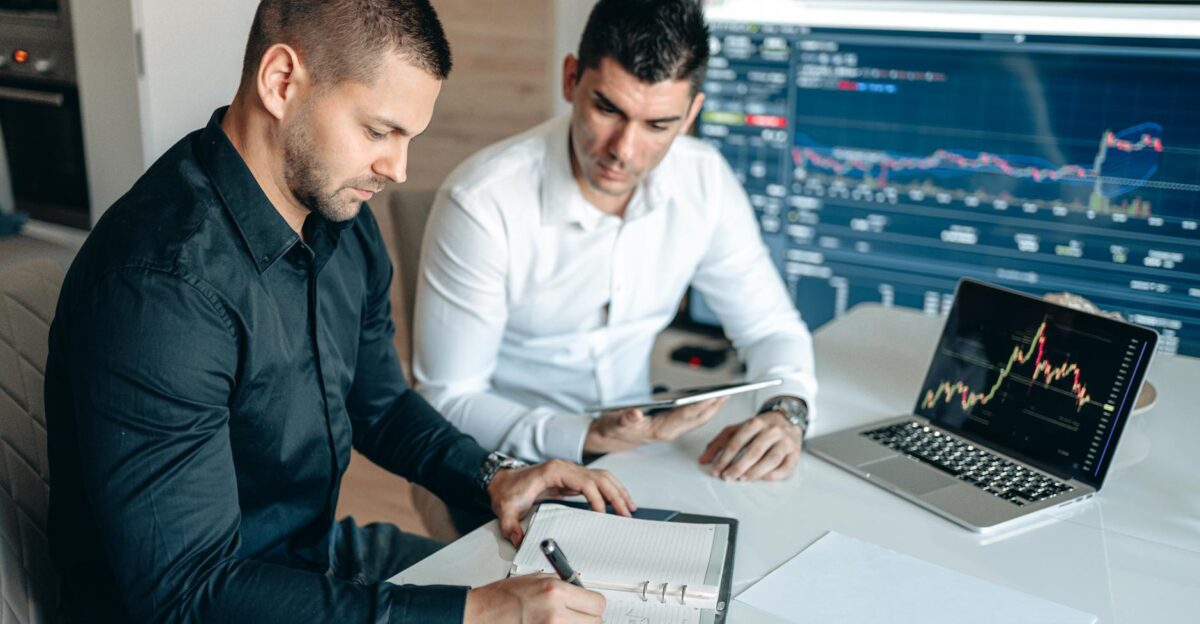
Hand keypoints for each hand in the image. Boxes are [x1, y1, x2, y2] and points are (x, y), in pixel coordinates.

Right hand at [465, 573, 604, 623]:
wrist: (479, 616)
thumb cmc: (500, 598)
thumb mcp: (533, 579)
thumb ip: (561, 583)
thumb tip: (581, 588)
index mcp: (555, 592)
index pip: (597, 603)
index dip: (593, 604)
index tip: (588, 605)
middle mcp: (555, 615)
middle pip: (596, 622)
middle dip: (588, 618)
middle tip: (576, 616)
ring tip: (562, 621)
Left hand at [487, 459, 635, 545]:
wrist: (502, 480)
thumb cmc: (507, 491)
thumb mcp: (506, 509)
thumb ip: (510, 525)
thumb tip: (518, 539)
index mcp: (553, 472)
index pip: (584, 482)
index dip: (596, 498)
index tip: (602, 515)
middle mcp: (566, 468)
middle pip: (599, 478)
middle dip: (615, 495)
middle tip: (626, 513)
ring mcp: (570, 471)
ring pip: (602, 477)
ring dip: (618, 491)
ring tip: (629, 508)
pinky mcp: (572, 478)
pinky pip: (597, 481)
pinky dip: (610, 489)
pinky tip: (618, 500)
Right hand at [583, 396, 727, 454]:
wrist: (609, 439)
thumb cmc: (612, 429)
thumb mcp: (614, 422)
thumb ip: (625, 419)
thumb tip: (635, 414)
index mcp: (658, 429)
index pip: (685, 416)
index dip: (701, 406)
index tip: (714, 397)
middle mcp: (667, 432)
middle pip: (696, 419)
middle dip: (712, 407)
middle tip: (727, 394)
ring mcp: (669, 431)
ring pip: (696, 421)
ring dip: (710, 410)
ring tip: (723, 396)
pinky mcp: (668, 428)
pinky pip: (691, 421)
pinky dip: (702, 411)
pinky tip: (707, 403)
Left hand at [698, 411, 801, 480]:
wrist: (787, 419)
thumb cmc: (760, 427)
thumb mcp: (738, 429)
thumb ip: (719, 443)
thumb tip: (703, 459)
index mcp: (755, 422)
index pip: (737, 441)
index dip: (725, 458)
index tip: (717, 470)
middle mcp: (772, 431)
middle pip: (754, 451)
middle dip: (738, 467)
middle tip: (728, 477)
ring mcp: (785, 442)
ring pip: (771, 459)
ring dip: (755, 472)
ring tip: (743, 478)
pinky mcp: (795, 453)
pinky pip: (785, 467)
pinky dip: (773, 475)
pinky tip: (762, 478)